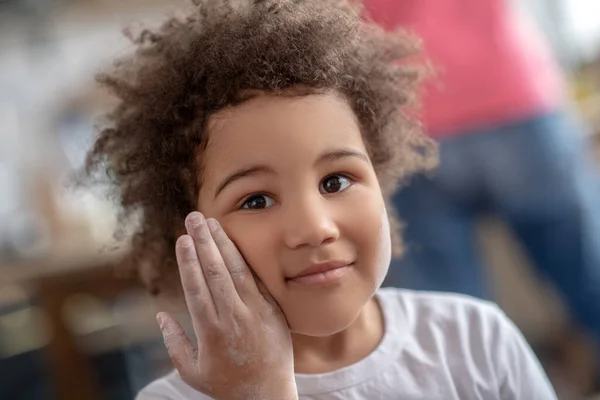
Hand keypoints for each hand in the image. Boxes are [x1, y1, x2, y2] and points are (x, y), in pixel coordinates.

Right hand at [157, 212, 296, 399]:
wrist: (268, 394)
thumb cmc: (226, 384)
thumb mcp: (192, 371)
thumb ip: (174, 342)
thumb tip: (160, 315)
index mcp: (210, 331)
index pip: (196, 287)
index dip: (188, 261)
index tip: (182, 239)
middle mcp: (232, 317)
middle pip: (215, 271)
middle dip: (203, 241)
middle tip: (194, 217)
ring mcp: (254, 312)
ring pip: (236, 270)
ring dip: (223, 244)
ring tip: (212, 223)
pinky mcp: (271, 310)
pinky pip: (256, 280)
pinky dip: (245, 259)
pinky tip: (235, 243)